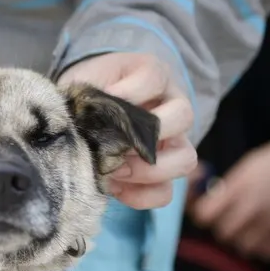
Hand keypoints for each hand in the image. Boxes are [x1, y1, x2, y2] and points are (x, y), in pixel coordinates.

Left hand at [58, 52, 195, 209]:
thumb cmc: (91, 94)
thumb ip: (88, 95)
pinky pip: (166, 192)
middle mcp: (174, 108)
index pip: (154, 78)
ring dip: (148, 170)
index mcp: (155, 76)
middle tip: (112, 145)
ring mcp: (175, 143)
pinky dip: (140, 195)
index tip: (98, 102)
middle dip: (145, 135)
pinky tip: (114, 187)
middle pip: (183, 116)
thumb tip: (84, 119)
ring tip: (114, 170)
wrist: (89, 112)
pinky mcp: (164, 175)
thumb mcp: (87, 82)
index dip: (127, 92)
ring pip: (185, 159)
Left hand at [192, 126, 269, 260]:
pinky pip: (265, 253)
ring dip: (244, 237)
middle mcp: (252, 209)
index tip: (209, 210)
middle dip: (225, 224)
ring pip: (243, 247)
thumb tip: (213, 202)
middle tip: (235, 215)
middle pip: (222, 233)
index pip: (204, 216)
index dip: (204, 213)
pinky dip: (264, 246)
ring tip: (255, 223)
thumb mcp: (250, 164)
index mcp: (239, 188)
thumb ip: (230, 187)